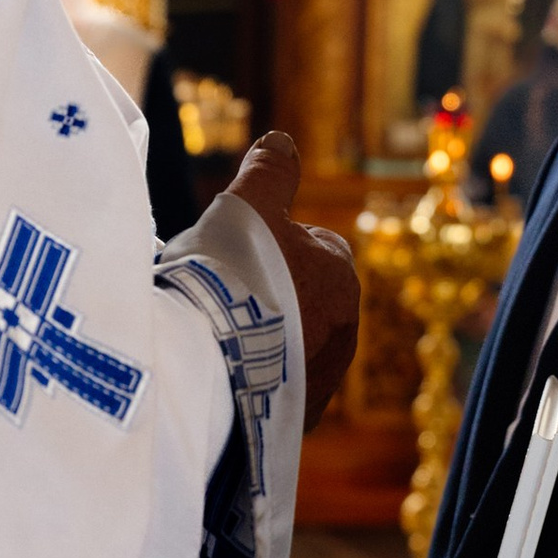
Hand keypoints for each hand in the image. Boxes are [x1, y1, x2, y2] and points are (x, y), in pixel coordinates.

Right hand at [225, 130, 358, 429]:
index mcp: (341, 276)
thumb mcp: (249, 203)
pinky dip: (253, 380)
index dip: (275, 242)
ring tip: (216, 335)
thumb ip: (271, 170)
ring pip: (292, 346)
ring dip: (263, 340)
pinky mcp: (293, 418)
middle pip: (304, 300)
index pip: (318, 246)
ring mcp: (321, 381)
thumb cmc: (232, 276)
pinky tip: (221, 372)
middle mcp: (344, 332)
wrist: (212, 363)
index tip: (238, 250)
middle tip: (221, 294)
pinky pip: (275, 390)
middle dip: (271, 295)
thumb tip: (282, 139)